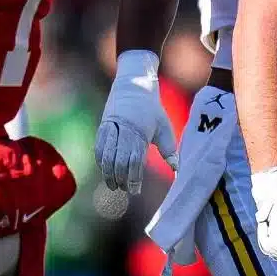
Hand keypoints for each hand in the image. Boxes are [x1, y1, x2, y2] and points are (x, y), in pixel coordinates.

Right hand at [95, 50, 178, 193]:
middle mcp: (124, 130)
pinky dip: (101, 161)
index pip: (135, 160)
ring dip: (109, 173)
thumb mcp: (164, 126)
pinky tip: (105, 171)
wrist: (133, 84)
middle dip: (121, 178)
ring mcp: (111, 128)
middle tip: (125, 191)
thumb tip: (177, 169)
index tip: (136, 190)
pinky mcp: (103, 126)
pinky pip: (99, 148)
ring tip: (114, 186)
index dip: (134, 177)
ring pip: (106, 156)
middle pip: (119, 160)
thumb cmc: (152, 108)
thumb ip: (169, 148)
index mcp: (140, 131)